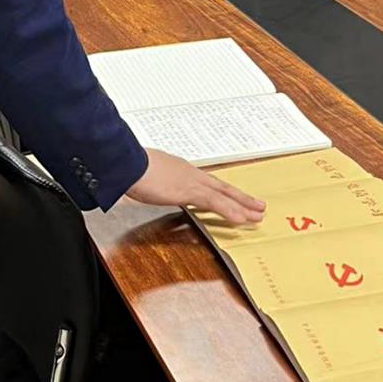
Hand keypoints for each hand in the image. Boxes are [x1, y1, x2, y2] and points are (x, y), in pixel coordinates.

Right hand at [125, 147, 264, 224]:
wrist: (125, 162)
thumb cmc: (128, 166)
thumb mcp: (141, 173)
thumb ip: (148, 179)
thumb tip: (143, 183)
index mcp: (179, 169)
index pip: (207, 181)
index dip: (222, 190)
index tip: (233, 195)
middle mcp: (189, 173)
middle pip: (221, 187)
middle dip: (240, 197)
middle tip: (257, 205)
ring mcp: (191, 182)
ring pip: (223, 195)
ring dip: (242, 206)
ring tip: (256, 216)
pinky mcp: (189, 191)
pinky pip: (215, 203)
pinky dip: (230, 211)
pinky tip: (241, 219)